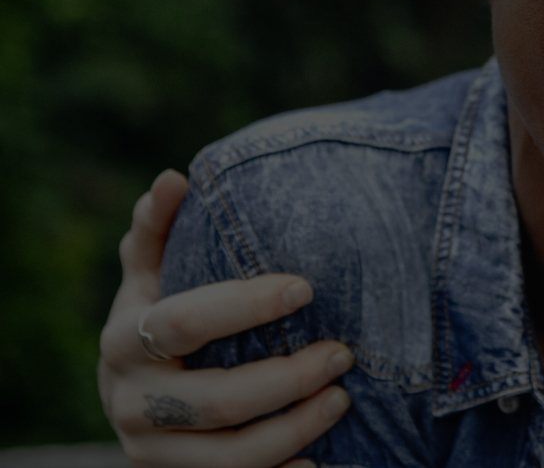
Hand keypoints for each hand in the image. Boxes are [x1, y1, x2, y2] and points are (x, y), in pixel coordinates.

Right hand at [98, 170, 352, 467]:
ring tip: (343, 399)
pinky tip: (322, 458)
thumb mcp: (150, 278)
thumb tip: (175, 178)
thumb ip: (159, 231)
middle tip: (344, 352)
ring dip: (298, 428)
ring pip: (234, 456)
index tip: (306, 287)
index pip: (185, 321)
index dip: (245, 304)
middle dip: (290, 377)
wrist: (132, 402)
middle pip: (219, 399)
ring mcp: (153, 453)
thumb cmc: (157, 321)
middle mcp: (130, 403)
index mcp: (124, 342)